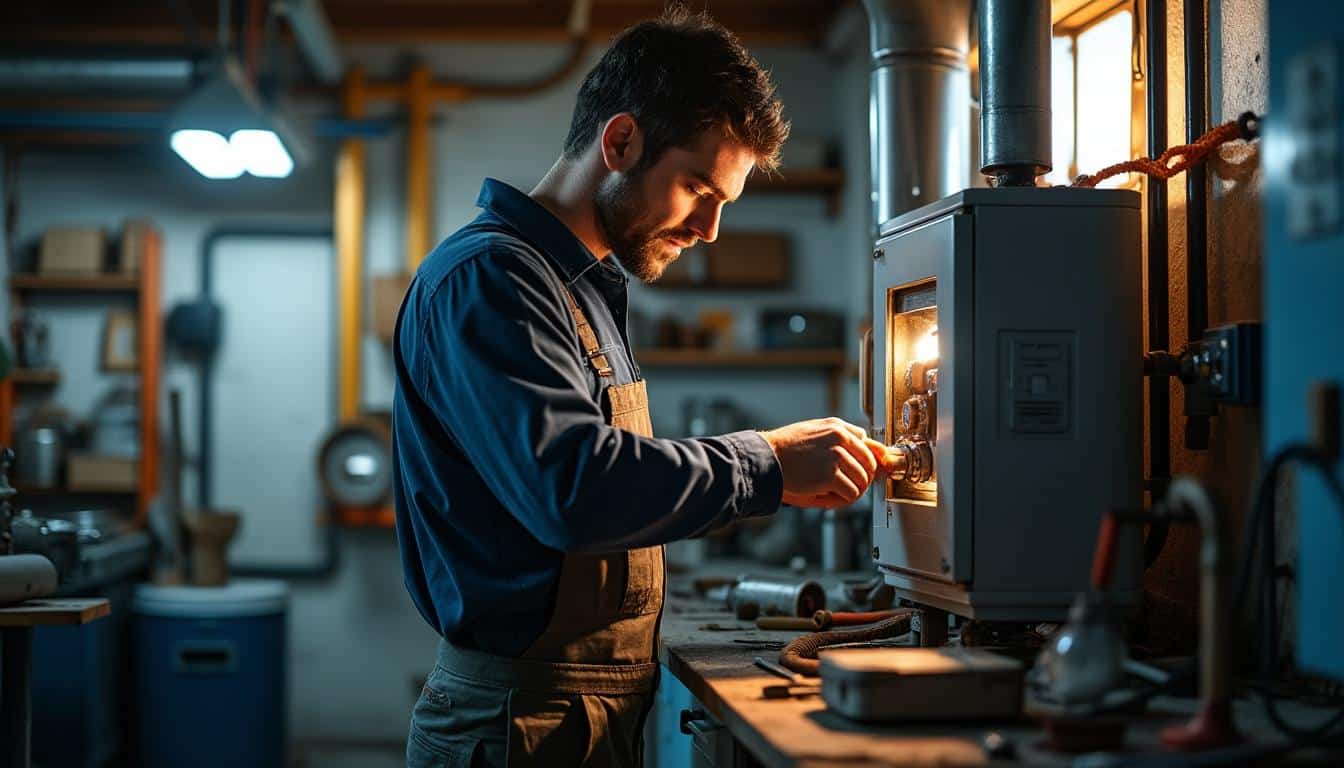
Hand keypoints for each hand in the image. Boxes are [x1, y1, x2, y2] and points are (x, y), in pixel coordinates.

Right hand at [759, 418, 890, 507]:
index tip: (863, 474)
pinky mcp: (830, 475)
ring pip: (863, 481)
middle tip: (845, 488)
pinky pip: (851, 494)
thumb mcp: (814, 433)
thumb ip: (840, 438)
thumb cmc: (785, 449)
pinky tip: (827, 499)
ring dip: (850, 492)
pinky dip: (841, 501)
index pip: (869, 444)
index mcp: (837, 426)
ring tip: (833, 494)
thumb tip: (866, 451)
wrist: (765, 459)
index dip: (868, 463)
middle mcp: (840, 437)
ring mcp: (836, 456)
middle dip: (860, 479)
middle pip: (870, 465)